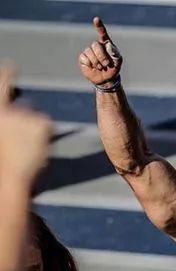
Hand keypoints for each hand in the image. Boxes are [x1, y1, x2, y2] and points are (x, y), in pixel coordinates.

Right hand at [0, 67, 51, 185]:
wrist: (12, 175)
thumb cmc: (6, 161)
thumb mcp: (3, 135)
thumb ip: (10, 122)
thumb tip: (26, 116)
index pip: (1, 86)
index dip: (7, 74)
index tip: (12, 66)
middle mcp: (9, 110)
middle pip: (26, 107)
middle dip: (28, 120)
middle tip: (23, 141)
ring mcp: (25, 114)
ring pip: (38, 117)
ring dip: (36, 130)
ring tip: (28, 146)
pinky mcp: (40, 121)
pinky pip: (47, 125)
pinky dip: (45, 134)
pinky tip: (37, 145)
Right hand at [78, 17, 122, 85]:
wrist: (106, 80)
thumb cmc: (113, 69)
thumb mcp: (117, 62)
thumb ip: (115, 53)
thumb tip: (108, 45)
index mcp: (106, 44)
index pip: (102, 34)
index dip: (99, 27)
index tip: (96, 19)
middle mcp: (97, 46)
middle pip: (96, 45)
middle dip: (102, 57)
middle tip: (107, 65)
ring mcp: (89, 51)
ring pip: (90, 51)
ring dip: (97, 62)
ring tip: (101, 67)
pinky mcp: (83, 58)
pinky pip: (85, 58)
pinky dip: (90, 64)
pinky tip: (93, 67)